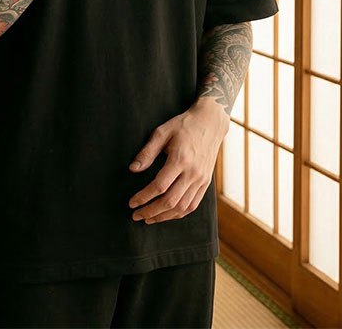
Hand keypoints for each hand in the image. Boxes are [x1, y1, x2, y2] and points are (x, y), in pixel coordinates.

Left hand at [127, 101, 229, 223]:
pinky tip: (167, 214)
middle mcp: (193, 173)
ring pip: (182, 207)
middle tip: (136, 215)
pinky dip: (179, 214)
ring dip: (164, 216)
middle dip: (151, 211)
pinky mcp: (206, 183)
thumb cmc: (183, 125)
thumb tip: (133, 169)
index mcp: (180, 159)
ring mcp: (201, 179)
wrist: (210, 123)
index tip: (131, 203)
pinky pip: (193, 205)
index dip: (143, 197)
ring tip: (148, 218)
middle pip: (170, 201)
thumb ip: (147, 152)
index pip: (159, 186)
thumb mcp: (162, 132)